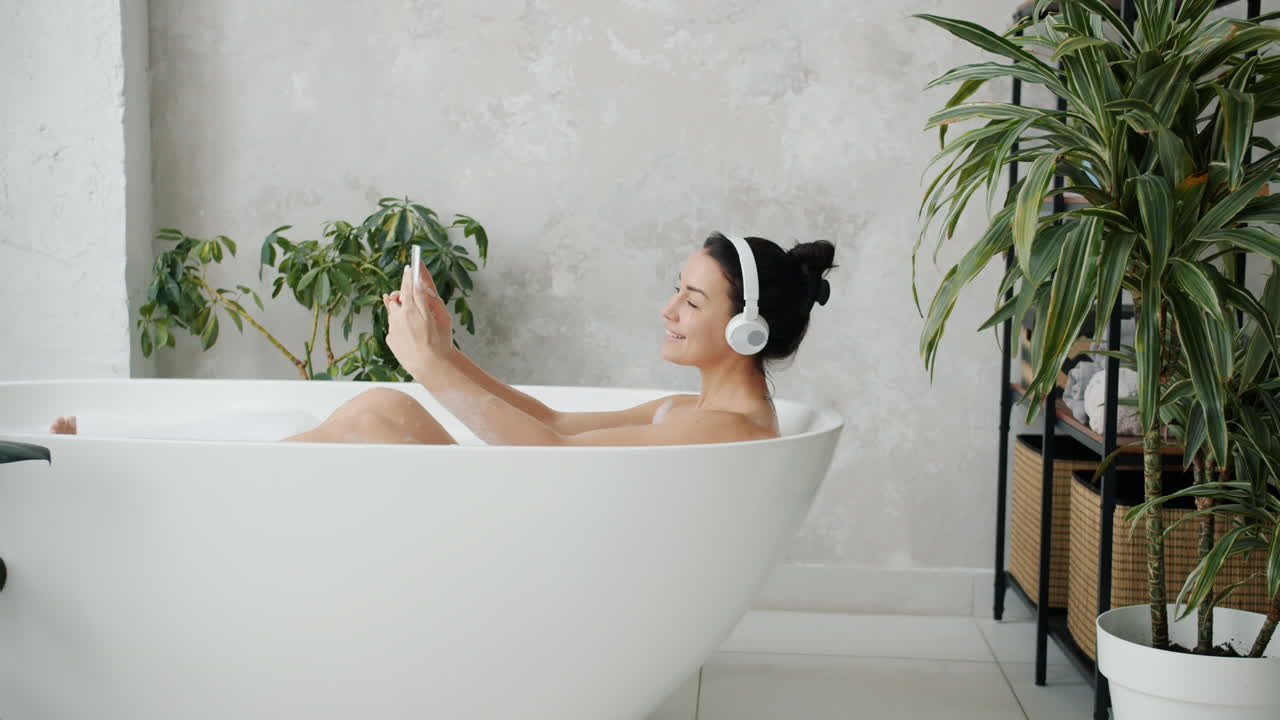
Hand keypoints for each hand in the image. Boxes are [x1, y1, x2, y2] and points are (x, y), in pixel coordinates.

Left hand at [383, 261, 454, 376]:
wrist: (430, 366)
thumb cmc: (439, 342)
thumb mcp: (440, 316)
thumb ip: (427, 298)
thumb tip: (420, 284)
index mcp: (412, 307)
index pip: (409, 285)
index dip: (409, 275)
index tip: (410, 267)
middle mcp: (399, 315)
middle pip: (398, 296)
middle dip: (402, 291)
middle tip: (409, 289)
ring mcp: (393, 327)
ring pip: (394, 312)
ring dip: (400, 310)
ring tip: (413, 319)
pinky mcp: (390, 339)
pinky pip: (394, 327)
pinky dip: (400, 327)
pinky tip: (411, 335)